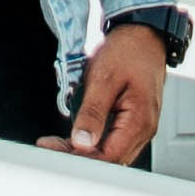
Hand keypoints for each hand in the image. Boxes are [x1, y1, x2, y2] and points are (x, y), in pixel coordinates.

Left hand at [66, 21, 169, 166]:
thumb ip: (92, 113)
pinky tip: (75, 137)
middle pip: (110, 160)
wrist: (144, 35)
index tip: (53, 148)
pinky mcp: (134, 122)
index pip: (108, 157)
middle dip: (78, 157)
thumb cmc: (128, 51)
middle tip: (51, 145)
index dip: (78, 157)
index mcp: (139, 121)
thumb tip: (81, 142)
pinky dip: (93, 143)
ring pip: (111, 153)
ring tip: (58, 142)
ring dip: (84, 151)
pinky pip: (114, 142)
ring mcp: (141, 127)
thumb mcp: (104, 79)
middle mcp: (144, 129)